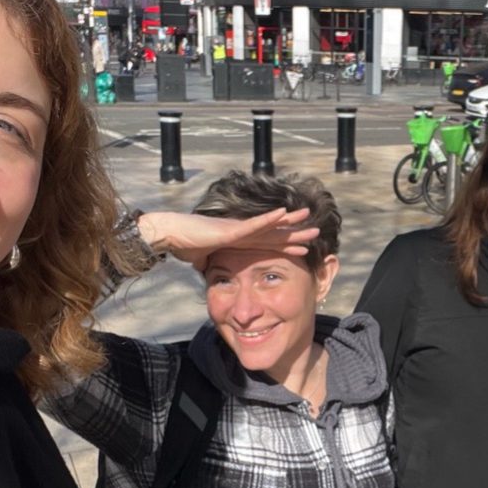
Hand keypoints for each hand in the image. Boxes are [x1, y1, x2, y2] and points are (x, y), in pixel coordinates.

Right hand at [137, 208, 318, 270]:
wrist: (171, 235)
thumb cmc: (184, 244)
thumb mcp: (203, 260)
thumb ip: (210, 264)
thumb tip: (209, 273)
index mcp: (238, 241)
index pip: (268, 245)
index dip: (286, 246)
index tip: (303, 249)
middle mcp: (242, 232)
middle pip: (274, 234)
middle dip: (295, 233)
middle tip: (316, 231)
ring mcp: (238, 228)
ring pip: (270, 226)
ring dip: (290, 223)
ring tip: (308, 218)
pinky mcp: (231, 229)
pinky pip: (254, 224)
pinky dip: (270, 219)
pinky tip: (284, 214)